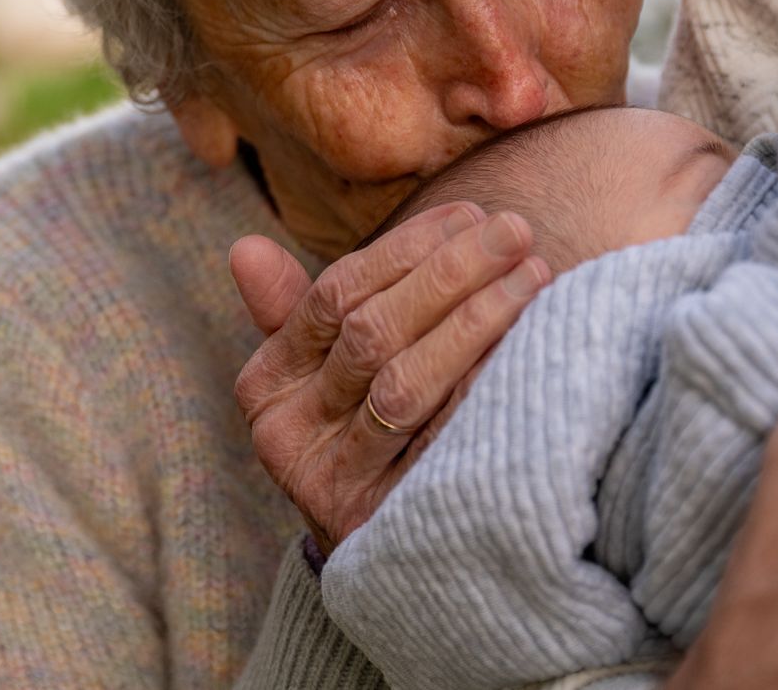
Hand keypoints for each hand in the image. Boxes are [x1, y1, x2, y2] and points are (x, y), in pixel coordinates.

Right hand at [230, 202, 550, 553]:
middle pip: (371, 335)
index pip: (333, 298)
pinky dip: (484, 391)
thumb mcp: (317, 377)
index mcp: (267, 389)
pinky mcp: (389, 525)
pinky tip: (528, 350)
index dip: (404, 250)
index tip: (467, 215)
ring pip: (405, 386)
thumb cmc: (360, 437)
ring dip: (475, 321)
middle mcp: (288, 438)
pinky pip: (445, 444)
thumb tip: (244, 247)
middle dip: (449, 273)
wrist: (386, 562)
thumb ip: (292, 311)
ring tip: (532, 276)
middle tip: (514, 230)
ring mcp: (336, 484)